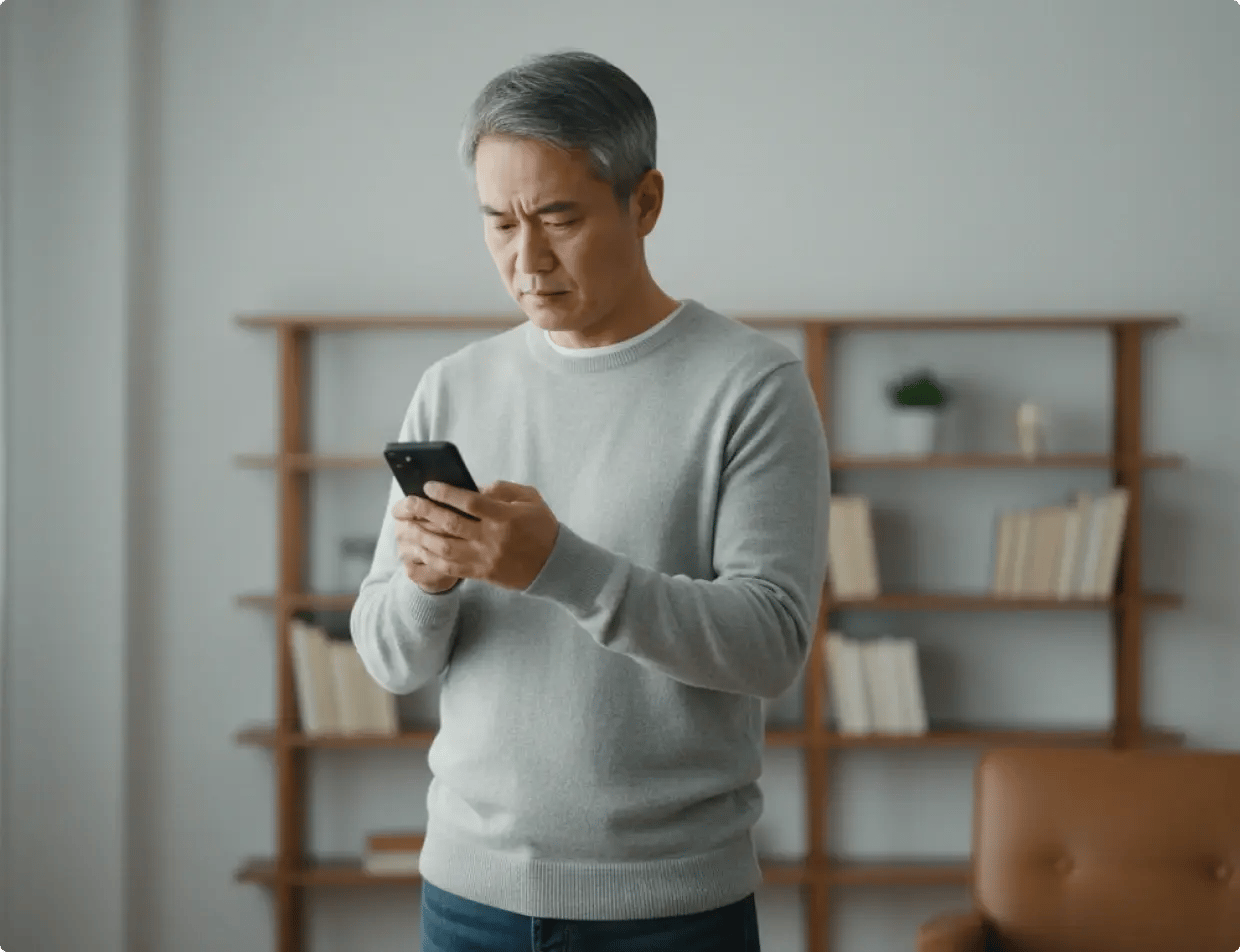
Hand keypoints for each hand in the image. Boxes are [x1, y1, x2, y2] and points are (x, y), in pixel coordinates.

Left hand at [391, 480, 559, 591]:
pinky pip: (449, 568)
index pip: (469, 502)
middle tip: (409, 502)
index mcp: (505, 517)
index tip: (429, 485)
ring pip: (444, 548)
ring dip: (422, 535)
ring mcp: (485, 558)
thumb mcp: (530, 499)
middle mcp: (492, 538)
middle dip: (426, 511)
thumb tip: (474, 487)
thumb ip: (502, 489)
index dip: (446, 493)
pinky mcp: (481, 573)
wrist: (554, 566)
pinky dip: (430, 558)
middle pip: (450, 523)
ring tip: (408, 525)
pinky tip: (419, 548)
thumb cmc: (542, 527)